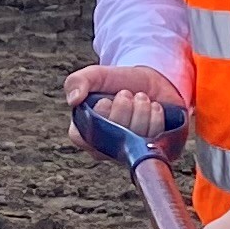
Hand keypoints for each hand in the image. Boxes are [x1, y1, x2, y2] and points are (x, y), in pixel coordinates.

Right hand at [61, 60, 186, 157]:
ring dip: (141, 109)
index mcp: (85, 132)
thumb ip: (77, 81)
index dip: (101, 116)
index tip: (107, 100)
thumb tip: (73, 99)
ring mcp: (128, 152)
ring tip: (141, 99)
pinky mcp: (150, 151)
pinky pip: (154, 140)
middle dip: (124, 107)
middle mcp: (105, 147)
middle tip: (127, 94)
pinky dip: (156, 118)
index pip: (84, 136)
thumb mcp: (96, 76)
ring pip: (135, 138)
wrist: (152, 81)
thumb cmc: (120, 82)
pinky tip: (153, 108)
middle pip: (113, 136)